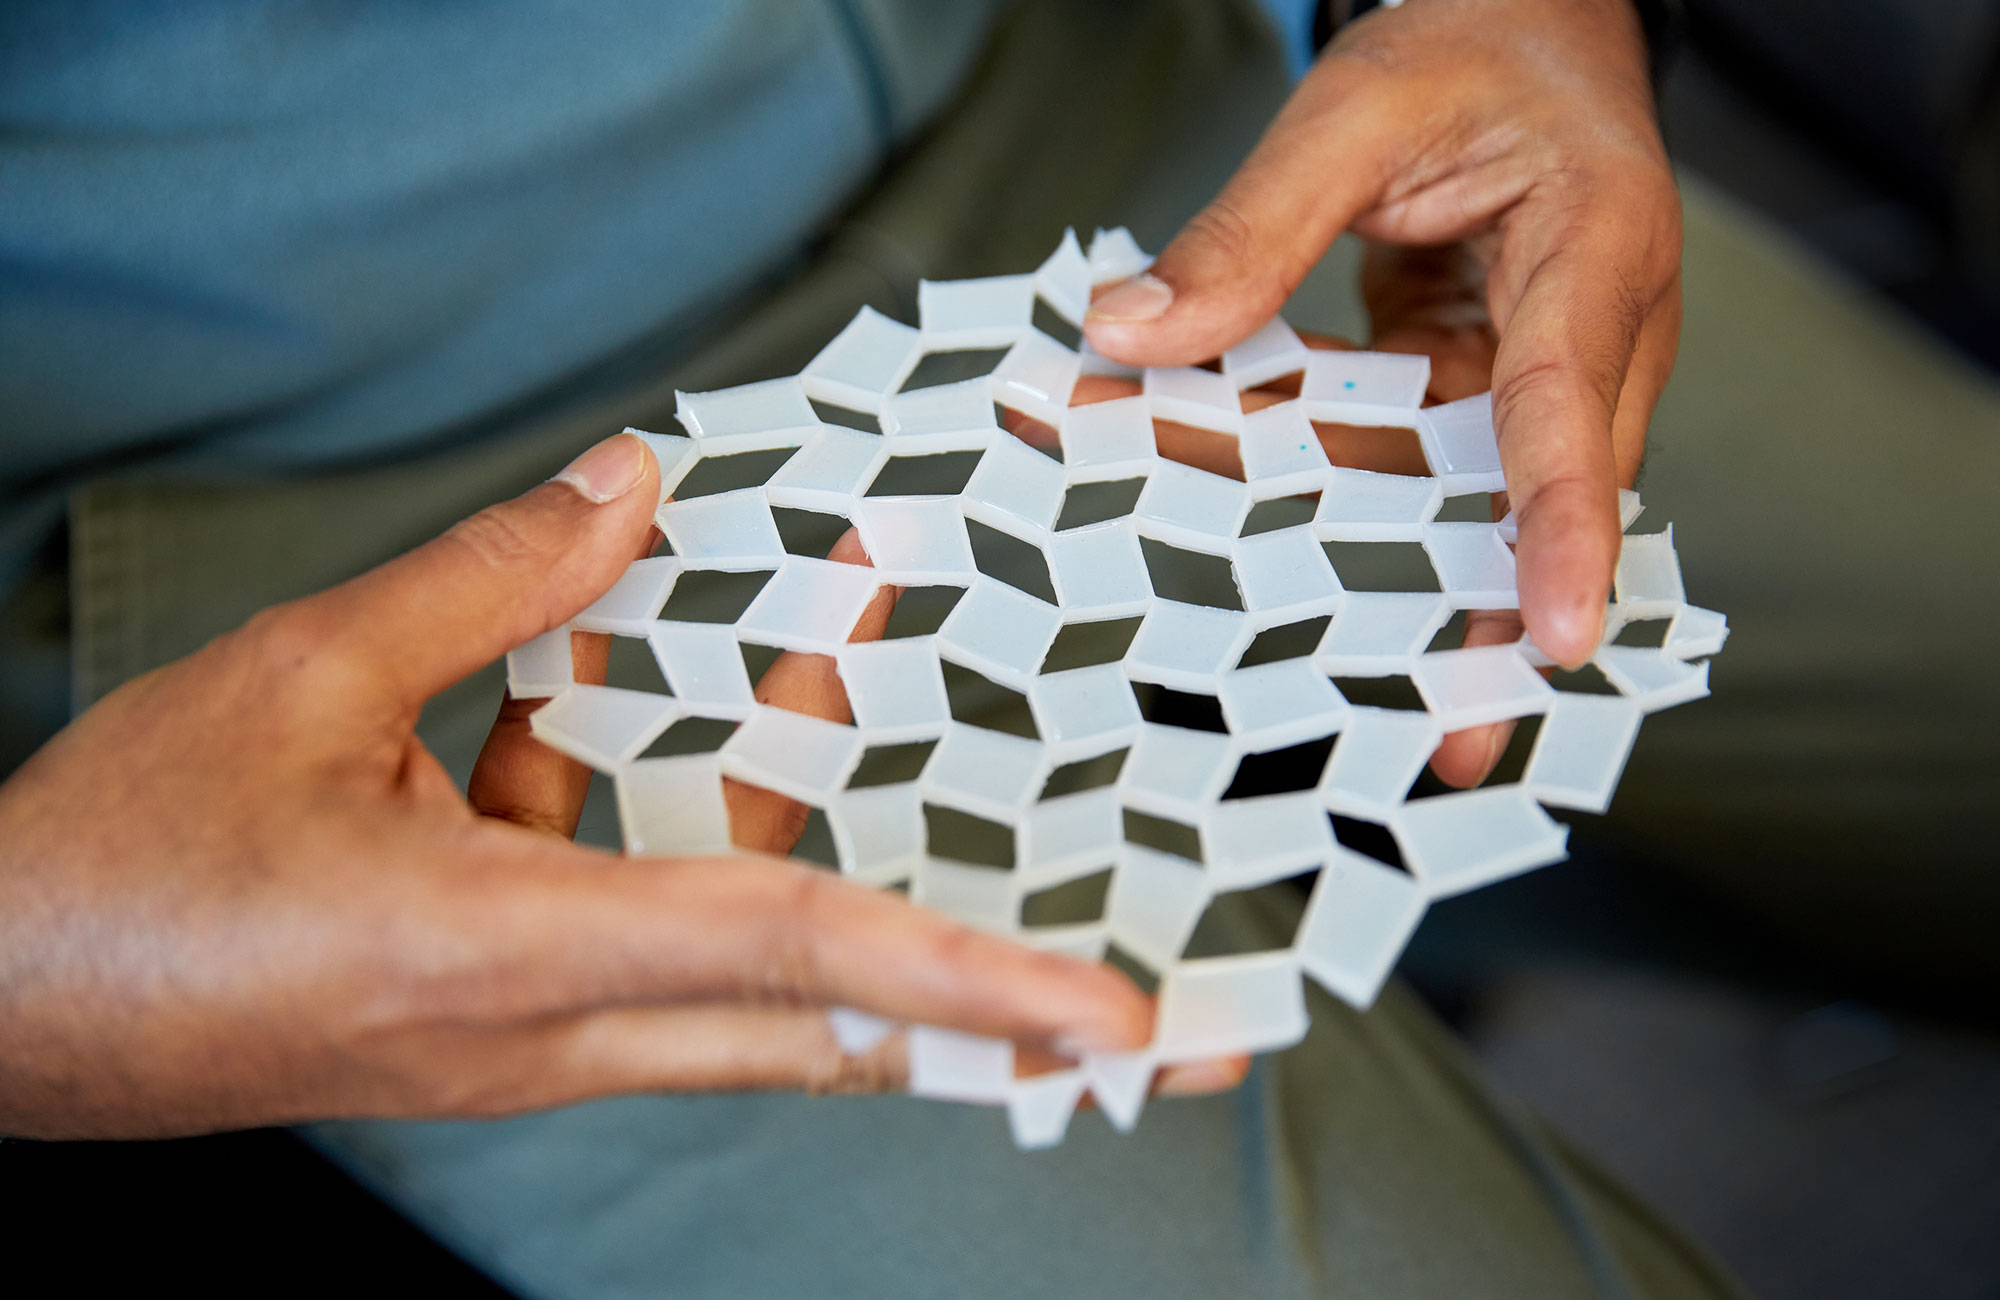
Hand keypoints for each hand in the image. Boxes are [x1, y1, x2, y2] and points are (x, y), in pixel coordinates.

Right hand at [0, 434, 1161, 1140]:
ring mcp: (528, 1043)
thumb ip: (485, 586)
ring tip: (833, 642)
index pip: (788, 954)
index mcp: (499, 957)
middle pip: (823, 1029)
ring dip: (817, 843)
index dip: (965, 977)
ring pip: (743, 973)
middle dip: (989, 1029)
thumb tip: (630, 492)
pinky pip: (642, 932)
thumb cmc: (126, 861)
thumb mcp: (300, 682)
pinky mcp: (501, 1023)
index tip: (1110, 1024)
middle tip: (1144, 1032)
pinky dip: (666, 821)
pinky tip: (587, 695)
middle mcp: (545, 1030)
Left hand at [1085, 0, 1679, 680]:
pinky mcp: (1481, 388)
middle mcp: (1592, 333)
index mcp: (1595, 249)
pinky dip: (1316, 484)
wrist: (1525, 20)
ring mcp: (1539, 370)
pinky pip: (1405, 458)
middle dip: (1461, 611)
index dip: (1564, 531)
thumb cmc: (1477, 42)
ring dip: (1347, 553)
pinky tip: (1226, 513)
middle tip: (1429, 741)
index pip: (1570, 405)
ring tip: (1275, 642)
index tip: (1552, 640)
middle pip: (1519, 496)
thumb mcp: (1354, 109)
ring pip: (1447, 493)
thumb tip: (1134, 333)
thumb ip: (1252, 224)